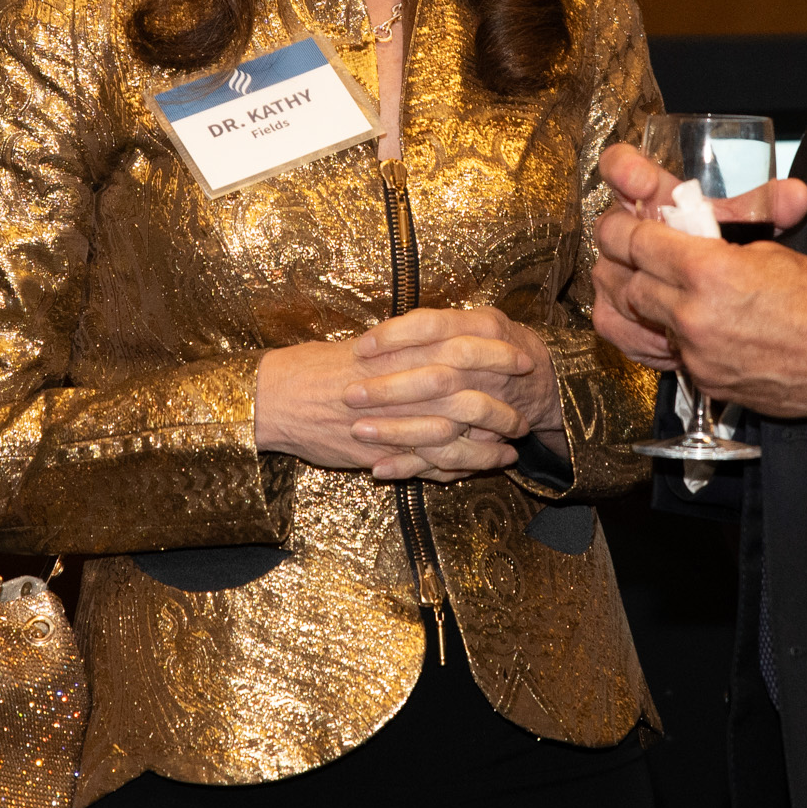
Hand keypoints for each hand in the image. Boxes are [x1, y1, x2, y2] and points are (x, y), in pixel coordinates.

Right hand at [255, 308, 555, 482]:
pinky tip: (478, 469)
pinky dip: (459, 468)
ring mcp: (395, 422)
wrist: (280, 397)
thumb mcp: (373, 344)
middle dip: (503, 408)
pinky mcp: (384, 453)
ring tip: (511, 449)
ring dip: (488, 446)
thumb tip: (448, 338)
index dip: (500, 357)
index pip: (465, 350)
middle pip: (469, 397)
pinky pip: (431, 465)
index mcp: (404, 351)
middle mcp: (403, 386)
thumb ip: (411, 345)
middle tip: (525, 415)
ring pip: (456, 438)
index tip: (525, 359)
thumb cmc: (324, 366)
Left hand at [592, 144, 806, 406]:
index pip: (636, 243)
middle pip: (629, 286)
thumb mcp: (768, 252)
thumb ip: (714, 247)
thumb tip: (683, 243)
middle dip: (628, 269)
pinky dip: (680, 338)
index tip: (618, 225)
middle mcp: (694, 315)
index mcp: (709, 270)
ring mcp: (698, 355)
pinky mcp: (707, 384)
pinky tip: (705, 326)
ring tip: (670, 290)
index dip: (620, 230)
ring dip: (651, 305)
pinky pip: (675, 355)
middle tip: (635, 257)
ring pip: (647, 324)